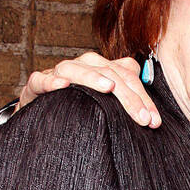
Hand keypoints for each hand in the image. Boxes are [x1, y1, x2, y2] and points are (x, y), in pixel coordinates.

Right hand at [18, 53, 160, 126]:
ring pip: (75, 68)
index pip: (126, 76)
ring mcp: (56, 75)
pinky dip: (50, 81)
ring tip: (108, 88)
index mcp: (100, 69)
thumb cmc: (76, 108)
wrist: (39, 113)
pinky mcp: (35, 86)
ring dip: (92, 76)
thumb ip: (125, 96)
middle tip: (142, 118)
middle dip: (127, 95)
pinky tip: (62, 86)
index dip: (142, 98)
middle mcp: (80, 67)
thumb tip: (149, 101)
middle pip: (106, 72)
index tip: (154, 121)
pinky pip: (40, 80)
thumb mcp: (104, 104)